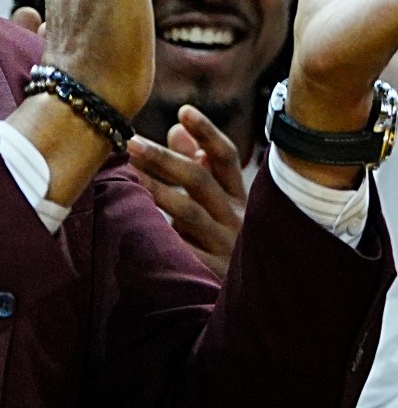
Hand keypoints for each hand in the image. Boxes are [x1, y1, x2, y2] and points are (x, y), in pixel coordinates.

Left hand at [127, 106, 247, 278]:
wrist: (260, 296)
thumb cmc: (232, 242)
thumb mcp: (223, 203)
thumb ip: (201, 166)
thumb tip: (175, 129)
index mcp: (241, 197)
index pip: (226, 158)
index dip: (207, 133)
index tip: (184, 111)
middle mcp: (237, 216)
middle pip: (201, 180)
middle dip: (166, 159)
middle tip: (132, 143)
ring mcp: (225, 244)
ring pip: (188, 212)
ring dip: (156, 190)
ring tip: (127, 174)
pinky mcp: (211, 272)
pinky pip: (179, 249)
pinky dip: (158, 234)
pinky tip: (133, 223)